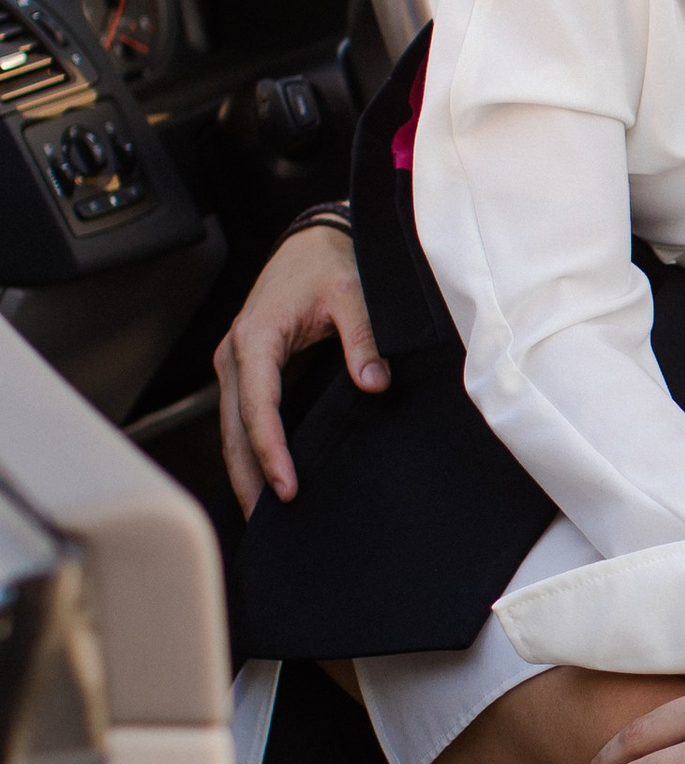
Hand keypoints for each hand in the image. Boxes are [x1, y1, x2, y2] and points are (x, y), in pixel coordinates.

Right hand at [214, 222, 386, 512]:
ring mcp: (236, 361)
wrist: (313, 241)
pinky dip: (249, 448)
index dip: (270, 450)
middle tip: (265, 522)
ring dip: (244, 469)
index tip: (287, 487)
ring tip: (260, 513)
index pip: (257, 406)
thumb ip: (364, 340)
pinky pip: (242, 416)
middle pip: (234, 427)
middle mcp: (236, 352)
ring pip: (232, 427)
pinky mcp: (246, 368)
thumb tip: (374, 385)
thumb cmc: (329, 265)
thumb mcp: (353, 295)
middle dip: (247, 476)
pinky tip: (263, 477)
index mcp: (257, 336)